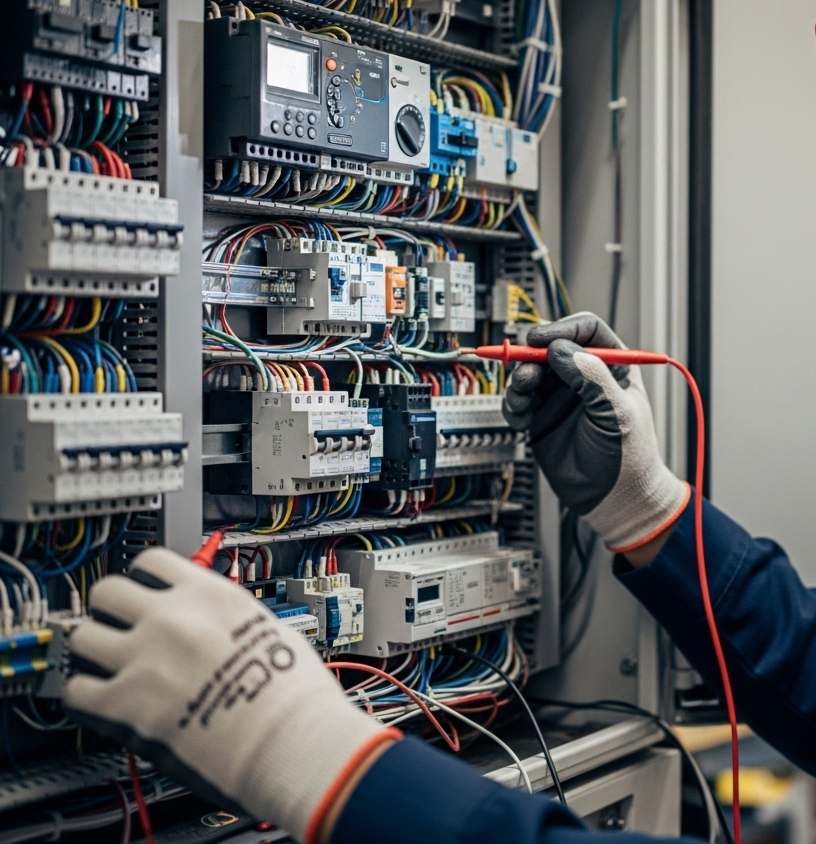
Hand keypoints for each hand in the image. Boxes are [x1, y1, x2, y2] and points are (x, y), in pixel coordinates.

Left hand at [63, 548, 396, 843]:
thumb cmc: (292, 694)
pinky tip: (104, 704)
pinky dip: (84, 698)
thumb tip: (211, 622)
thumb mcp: (268, 627)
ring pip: (81, 637)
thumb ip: (225, 617)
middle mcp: (170, 618)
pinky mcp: (125, 707)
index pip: (152, 561)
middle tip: (120, 629)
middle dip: (110, 610)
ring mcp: (143, 659)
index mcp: (208, 595)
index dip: (144, 578)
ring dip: (92, 652)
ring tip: (108, 668)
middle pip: (107, 591)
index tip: (143, 591)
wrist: (290, 740)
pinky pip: (75, 692)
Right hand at [503, 312, 688, 551]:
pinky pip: (517, 401)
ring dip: (519, 383)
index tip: (541, 340)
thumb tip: (562, 350)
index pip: (586, 330)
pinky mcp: (540, 417)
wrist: (614, 500)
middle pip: (549, 348)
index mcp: (612, 365)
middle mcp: (583, 376)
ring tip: (522, 400)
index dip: (563, 329)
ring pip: (529, 372)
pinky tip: (521, 421)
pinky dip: (513, 407)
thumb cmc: (629, 458)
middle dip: (532, 358)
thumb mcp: (616, 413)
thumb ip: (592, 378)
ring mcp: (560, 397)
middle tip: (527, 374)